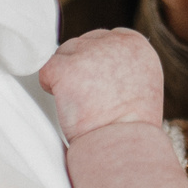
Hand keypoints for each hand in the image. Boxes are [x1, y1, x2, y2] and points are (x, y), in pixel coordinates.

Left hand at [40, 29, 165, 139]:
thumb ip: (123, 66)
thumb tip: (95, 63)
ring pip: (63, 55)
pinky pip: (46, 71)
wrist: (124, 148)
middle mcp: (115, 42)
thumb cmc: (131, 128)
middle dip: (80, 71)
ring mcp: (90, 52)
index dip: (96, 64)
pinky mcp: (67, 68)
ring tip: (84, 106)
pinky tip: (68, 106)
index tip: (101, 89)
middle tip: (92, 102)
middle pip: (81, 44)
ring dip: (67, 79)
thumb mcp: (142, 85)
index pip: (103, 39)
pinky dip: (50, 89)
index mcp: (138, 45)